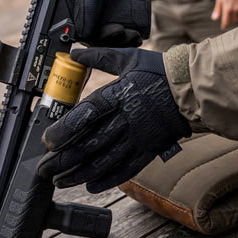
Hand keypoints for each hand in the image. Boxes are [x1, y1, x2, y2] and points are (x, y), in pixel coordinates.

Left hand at [38, 46, 190, 192]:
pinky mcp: (148, 150)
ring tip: (60, 181)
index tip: (47, 142)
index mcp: (117, 95)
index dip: (64, 131)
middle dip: (63, 160)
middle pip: (89, 144)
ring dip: (79, 174)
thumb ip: (99, 56)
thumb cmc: (159, 72)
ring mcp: (137, 138)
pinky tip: (90, 185)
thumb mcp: (128, 58)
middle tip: (44, 169)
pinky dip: (106, 179)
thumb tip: (75, 52)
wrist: (193, 90)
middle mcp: (125, 120)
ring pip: (104, 161)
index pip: (85, 116)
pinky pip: (125, 169)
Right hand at [71, 0, 146, 45]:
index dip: (87, 35)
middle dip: (106, 39)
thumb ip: (87, 3)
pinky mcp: (110, 27)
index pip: (72, 29)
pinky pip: (114, 42)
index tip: (103, 33)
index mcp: (69, 4)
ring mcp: (96, 23)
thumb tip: (83, 33)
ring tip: (132, 33)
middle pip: (89, 39)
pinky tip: (134, 37)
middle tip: (121, 30)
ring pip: (103, 43)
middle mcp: (81, 16)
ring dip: (118, 43)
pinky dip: (125, 43)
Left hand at [212, 0, 237, 29]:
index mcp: (227, 8)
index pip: (226, 22)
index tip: (223, 27)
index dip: (224, 26)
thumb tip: (214, 18)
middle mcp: (235, 9)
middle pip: (233, 21)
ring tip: (232, 17)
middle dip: (229, 22)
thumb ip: (217, 9)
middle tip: (227, 21)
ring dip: (235, 19)